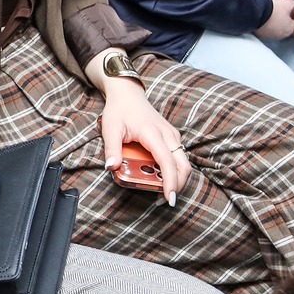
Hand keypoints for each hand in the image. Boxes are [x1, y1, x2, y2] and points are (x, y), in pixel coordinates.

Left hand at [97, 82, 189, 205]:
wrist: (127, 93)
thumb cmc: (119, 110)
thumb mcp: (110, 128)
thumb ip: (111, 148)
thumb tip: (111, 168)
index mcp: (153, 134)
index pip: (168, 162)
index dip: (171, 182)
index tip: (169, 198)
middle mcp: (168, 135)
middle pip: (184, 166)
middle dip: (179, 185)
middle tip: (165, 200)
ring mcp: (172, 135)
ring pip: (184, 162)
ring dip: (177, 179)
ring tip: (162, 192)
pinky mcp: (172, 137)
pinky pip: (178, 157)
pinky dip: (174, 170)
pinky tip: (161, 177)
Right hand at [257, 0, 293, 41]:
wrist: (252, 12)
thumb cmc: (273, 10)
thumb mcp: (289, 5)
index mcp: (290, 30)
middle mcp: (280, 35)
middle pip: (287, 21)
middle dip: (287, 9)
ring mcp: (269, 34)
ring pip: (277, 22)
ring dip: (277, 12)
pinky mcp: (259, 32)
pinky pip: (267, 24)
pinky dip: (269, 16)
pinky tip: (267, 7)